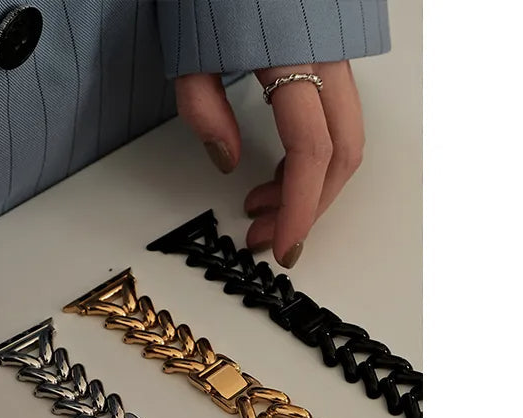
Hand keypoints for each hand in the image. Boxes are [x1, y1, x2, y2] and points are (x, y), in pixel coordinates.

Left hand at [176, 61, 364, 268]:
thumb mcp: (190, 52)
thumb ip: (203, 105)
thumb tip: (226, 160)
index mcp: (292, 56)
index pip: (310, 150)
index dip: (299, 208)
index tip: (281, 246)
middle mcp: (327, 55)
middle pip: (339, 154)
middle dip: (306, 207)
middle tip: (264, 234)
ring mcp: (336, 53)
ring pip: (345, 137)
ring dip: (311, 184)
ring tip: (262, 203)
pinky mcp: (333, 54)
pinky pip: (339, 116)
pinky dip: (316, 154)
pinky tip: (280, 171)